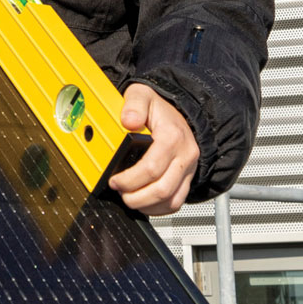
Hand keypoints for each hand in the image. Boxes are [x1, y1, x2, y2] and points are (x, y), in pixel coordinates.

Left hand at [107, 83, 199, 215]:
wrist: (179, 113)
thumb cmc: (158, 107)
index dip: (130, 179)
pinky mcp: (187, 179)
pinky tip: (142, 202)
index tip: (114, 180)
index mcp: (172, 136)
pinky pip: (176, 202)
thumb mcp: (142, 94)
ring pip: (171, 201)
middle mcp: (184, 156)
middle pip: (162, 189)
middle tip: (120, 192)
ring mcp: (188, 170)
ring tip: (129, 198)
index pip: (152, 167)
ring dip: (146, 205)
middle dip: (136, 197)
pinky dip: (158, 209)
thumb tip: (128, 121)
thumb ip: (134, 104)